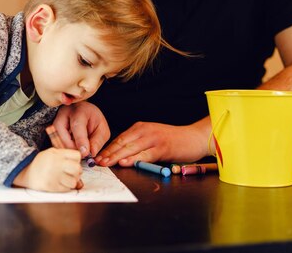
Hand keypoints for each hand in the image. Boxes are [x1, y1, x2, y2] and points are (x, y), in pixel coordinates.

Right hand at [13, 148, 82, 191]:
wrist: (26, 171)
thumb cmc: (42, 163)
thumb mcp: (52, 153)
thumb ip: (66, 158)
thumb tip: (81, 172)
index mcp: (57, 154)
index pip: (77, 156)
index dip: (77, 160)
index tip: (72, 163)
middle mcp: (57, 163)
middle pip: (77, 168)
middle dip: (77, 172)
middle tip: (72, 173)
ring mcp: (54, 175)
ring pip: (74, 181)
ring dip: (72, 182)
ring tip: (66, 180)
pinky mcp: (52, 186)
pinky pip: (67, 189)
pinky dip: (66, 188)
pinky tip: (60, 184)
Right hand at [53, 101, 109, 157]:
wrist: (83, 112)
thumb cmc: (93, 120)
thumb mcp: (101, 129)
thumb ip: (97, 141)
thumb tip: (90, 154)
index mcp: (79, 111)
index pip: (77, 125)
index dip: (80, 140)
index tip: (85, 153)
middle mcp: (63, 114)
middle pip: (61, 134)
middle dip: (72, 148)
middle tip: (83, 155)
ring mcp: (55, 122)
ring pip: (56, 141)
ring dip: (68, 150)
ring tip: (79, 151)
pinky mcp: (52, 130)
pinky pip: (55, 144)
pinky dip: (64, 149)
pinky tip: (73, 149)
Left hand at [95, 118, 211, 166]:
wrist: (194, 138)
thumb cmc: (174, 140)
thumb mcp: (153, 138)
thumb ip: (139, 144)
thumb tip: (122, 156)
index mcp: (141, 127)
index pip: (120, 138)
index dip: (108, 148)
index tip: (99, 156)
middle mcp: (145, 130)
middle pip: (122, 143)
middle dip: (108, 153)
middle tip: (97, 162)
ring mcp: (153, 138)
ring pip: (131, 148)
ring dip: (116, 156)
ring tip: (106, 163)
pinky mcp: (162, 148)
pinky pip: (145, 154)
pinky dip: (134, 159)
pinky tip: (125, 162)